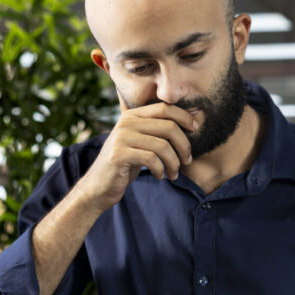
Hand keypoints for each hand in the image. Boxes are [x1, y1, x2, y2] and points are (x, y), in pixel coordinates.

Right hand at [75, 103, 196, 212]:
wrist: (98, 186)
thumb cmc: (125, 164)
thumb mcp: (140, 143)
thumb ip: (156, 131)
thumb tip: (191, 122)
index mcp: (133, 115)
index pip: (165, 108)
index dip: (184, 117)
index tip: (195, 130)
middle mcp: (126, 122)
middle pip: (169, 126)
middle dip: (184, 145)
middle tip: (187, 160)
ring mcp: (121, 137)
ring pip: (163, 145)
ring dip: (174, 163)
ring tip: (174, 174)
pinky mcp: (119, 154)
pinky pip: (152, 159)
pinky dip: (161, 170)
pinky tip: (160, 176)